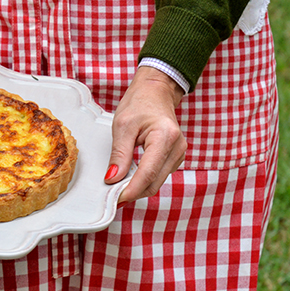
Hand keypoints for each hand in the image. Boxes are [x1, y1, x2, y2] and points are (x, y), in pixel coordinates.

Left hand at [104, 65, 186, 203]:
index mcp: (165, 137)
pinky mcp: (174, 158)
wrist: (155, 91)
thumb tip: (112, 179)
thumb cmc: (140, 103)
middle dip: (132, 192)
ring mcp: (179, 154)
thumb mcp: (122, 126)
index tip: (113, 199)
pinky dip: (143, 180)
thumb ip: (119, 155)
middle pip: (153, 183)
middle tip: (111, 196)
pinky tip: (129, 177)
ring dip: (137, 188)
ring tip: (117, 186)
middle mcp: (177, 148)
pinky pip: (158, 176)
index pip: (147, 174)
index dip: (130, 190)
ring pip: (156, 183)